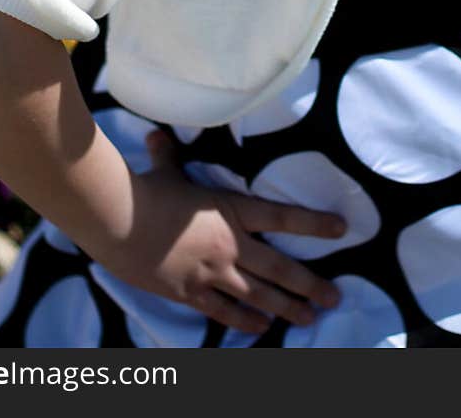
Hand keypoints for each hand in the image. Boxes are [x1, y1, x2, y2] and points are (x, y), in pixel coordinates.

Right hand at [96, 131, 345, 335]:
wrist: (119, 222)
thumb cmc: (146, 191)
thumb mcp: (166, 169)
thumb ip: (171, 154)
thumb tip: (160, 132)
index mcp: (232, 211)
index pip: (283, 216)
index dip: (314, 223)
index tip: (341, 228)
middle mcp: (229, 245)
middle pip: (279, 268)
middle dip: (309, 284)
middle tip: (334, 298)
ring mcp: (212, 272)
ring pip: (259, 295)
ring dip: (286, 308)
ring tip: (308, 319)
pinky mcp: (190, 293)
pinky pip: (224, 311)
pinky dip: (245, 320)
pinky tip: (261, 327)